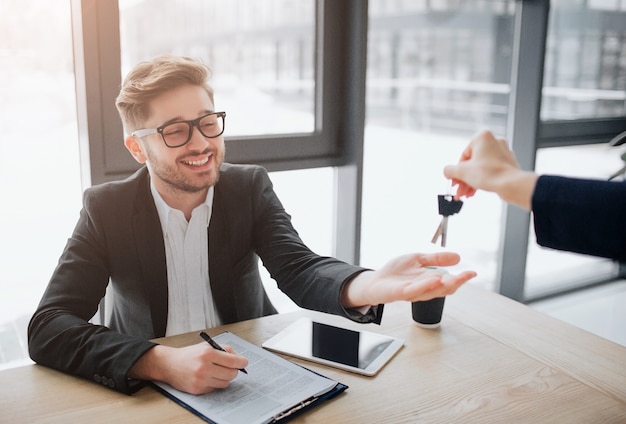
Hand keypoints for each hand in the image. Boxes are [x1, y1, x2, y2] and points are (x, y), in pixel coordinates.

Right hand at [129, 342, 248, 394]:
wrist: (169, 365)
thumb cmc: (189, 355)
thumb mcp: (206, 346)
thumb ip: (224, 350)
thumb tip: (239, 359)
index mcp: (207, 354)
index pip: (233, 361)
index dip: (242, 362)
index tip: (244, 362)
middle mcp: (204, 367)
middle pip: (231, 374)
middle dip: (234, 371)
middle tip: (231, 367)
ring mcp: (201, 380)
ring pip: (225, 383)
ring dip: (225, 378)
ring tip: (218, 371)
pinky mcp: (198, 389)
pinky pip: (215, 388)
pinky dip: (215, 383)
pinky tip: (209, 377)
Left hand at [341, 252, 476, 306]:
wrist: (375, 280)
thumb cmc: (395, 273)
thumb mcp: (418, 259)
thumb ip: (436, 259)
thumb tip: (457, 257)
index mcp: (429, 282)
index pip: (448, 282)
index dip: (461, 278)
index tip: (472, 272)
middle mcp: (423, 289)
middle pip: (443, 289)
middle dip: (456, 282)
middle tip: (467, 276)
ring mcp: (412, 292)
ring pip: (431, 291)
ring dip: (443, 284)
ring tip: (454, 278)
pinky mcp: (401, 293)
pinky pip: (414, 290)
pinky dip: (425, 285)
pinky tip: (433, 278)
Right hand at [442, 130, 518, 196]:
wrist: (511, 184)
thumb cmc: (491, 174)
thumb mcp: (462, 172)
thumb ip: (450, 170)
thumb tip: (447, 171)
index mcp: (482, 137)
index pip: (463, 156)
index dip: (457, 171)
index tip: (454, 180)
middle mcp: (494, 142)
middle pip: (472, 163)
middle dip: (464, 179)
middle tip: (459, 189)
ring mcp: (502, 152)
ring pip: (481, 168)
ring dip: (471, 181)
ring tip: (466, 193)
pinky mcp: (507, 163)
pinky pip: (490, 170)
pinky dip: (482, 180)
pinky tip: (475, 191)